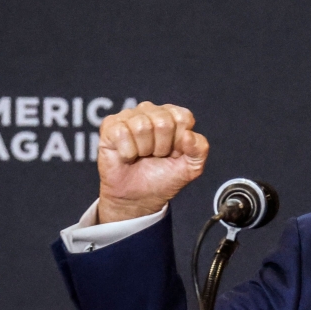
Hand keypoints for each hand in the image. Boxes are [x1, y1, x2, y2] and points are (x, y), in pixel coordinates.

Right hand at [96, 102, 209, 223]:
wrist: (139, 198)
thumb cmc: (164, 178)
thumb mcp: (191, 167)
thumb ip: (200, 149)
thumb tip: (188, 135)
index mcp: (173, 116)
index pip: (183, 117)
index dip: (180, 141)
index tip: (174, 153)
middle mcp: (151, 111)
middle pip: (163, 122)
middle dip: (162, 147)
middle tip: (155, 156)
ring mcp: (129, 116)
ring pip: (141, 126)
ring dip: (144, 149)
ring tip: (142, 155)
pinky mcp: (110, 126)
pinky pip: (122, 133)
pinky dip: (128, 152)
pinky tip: (128, 156)